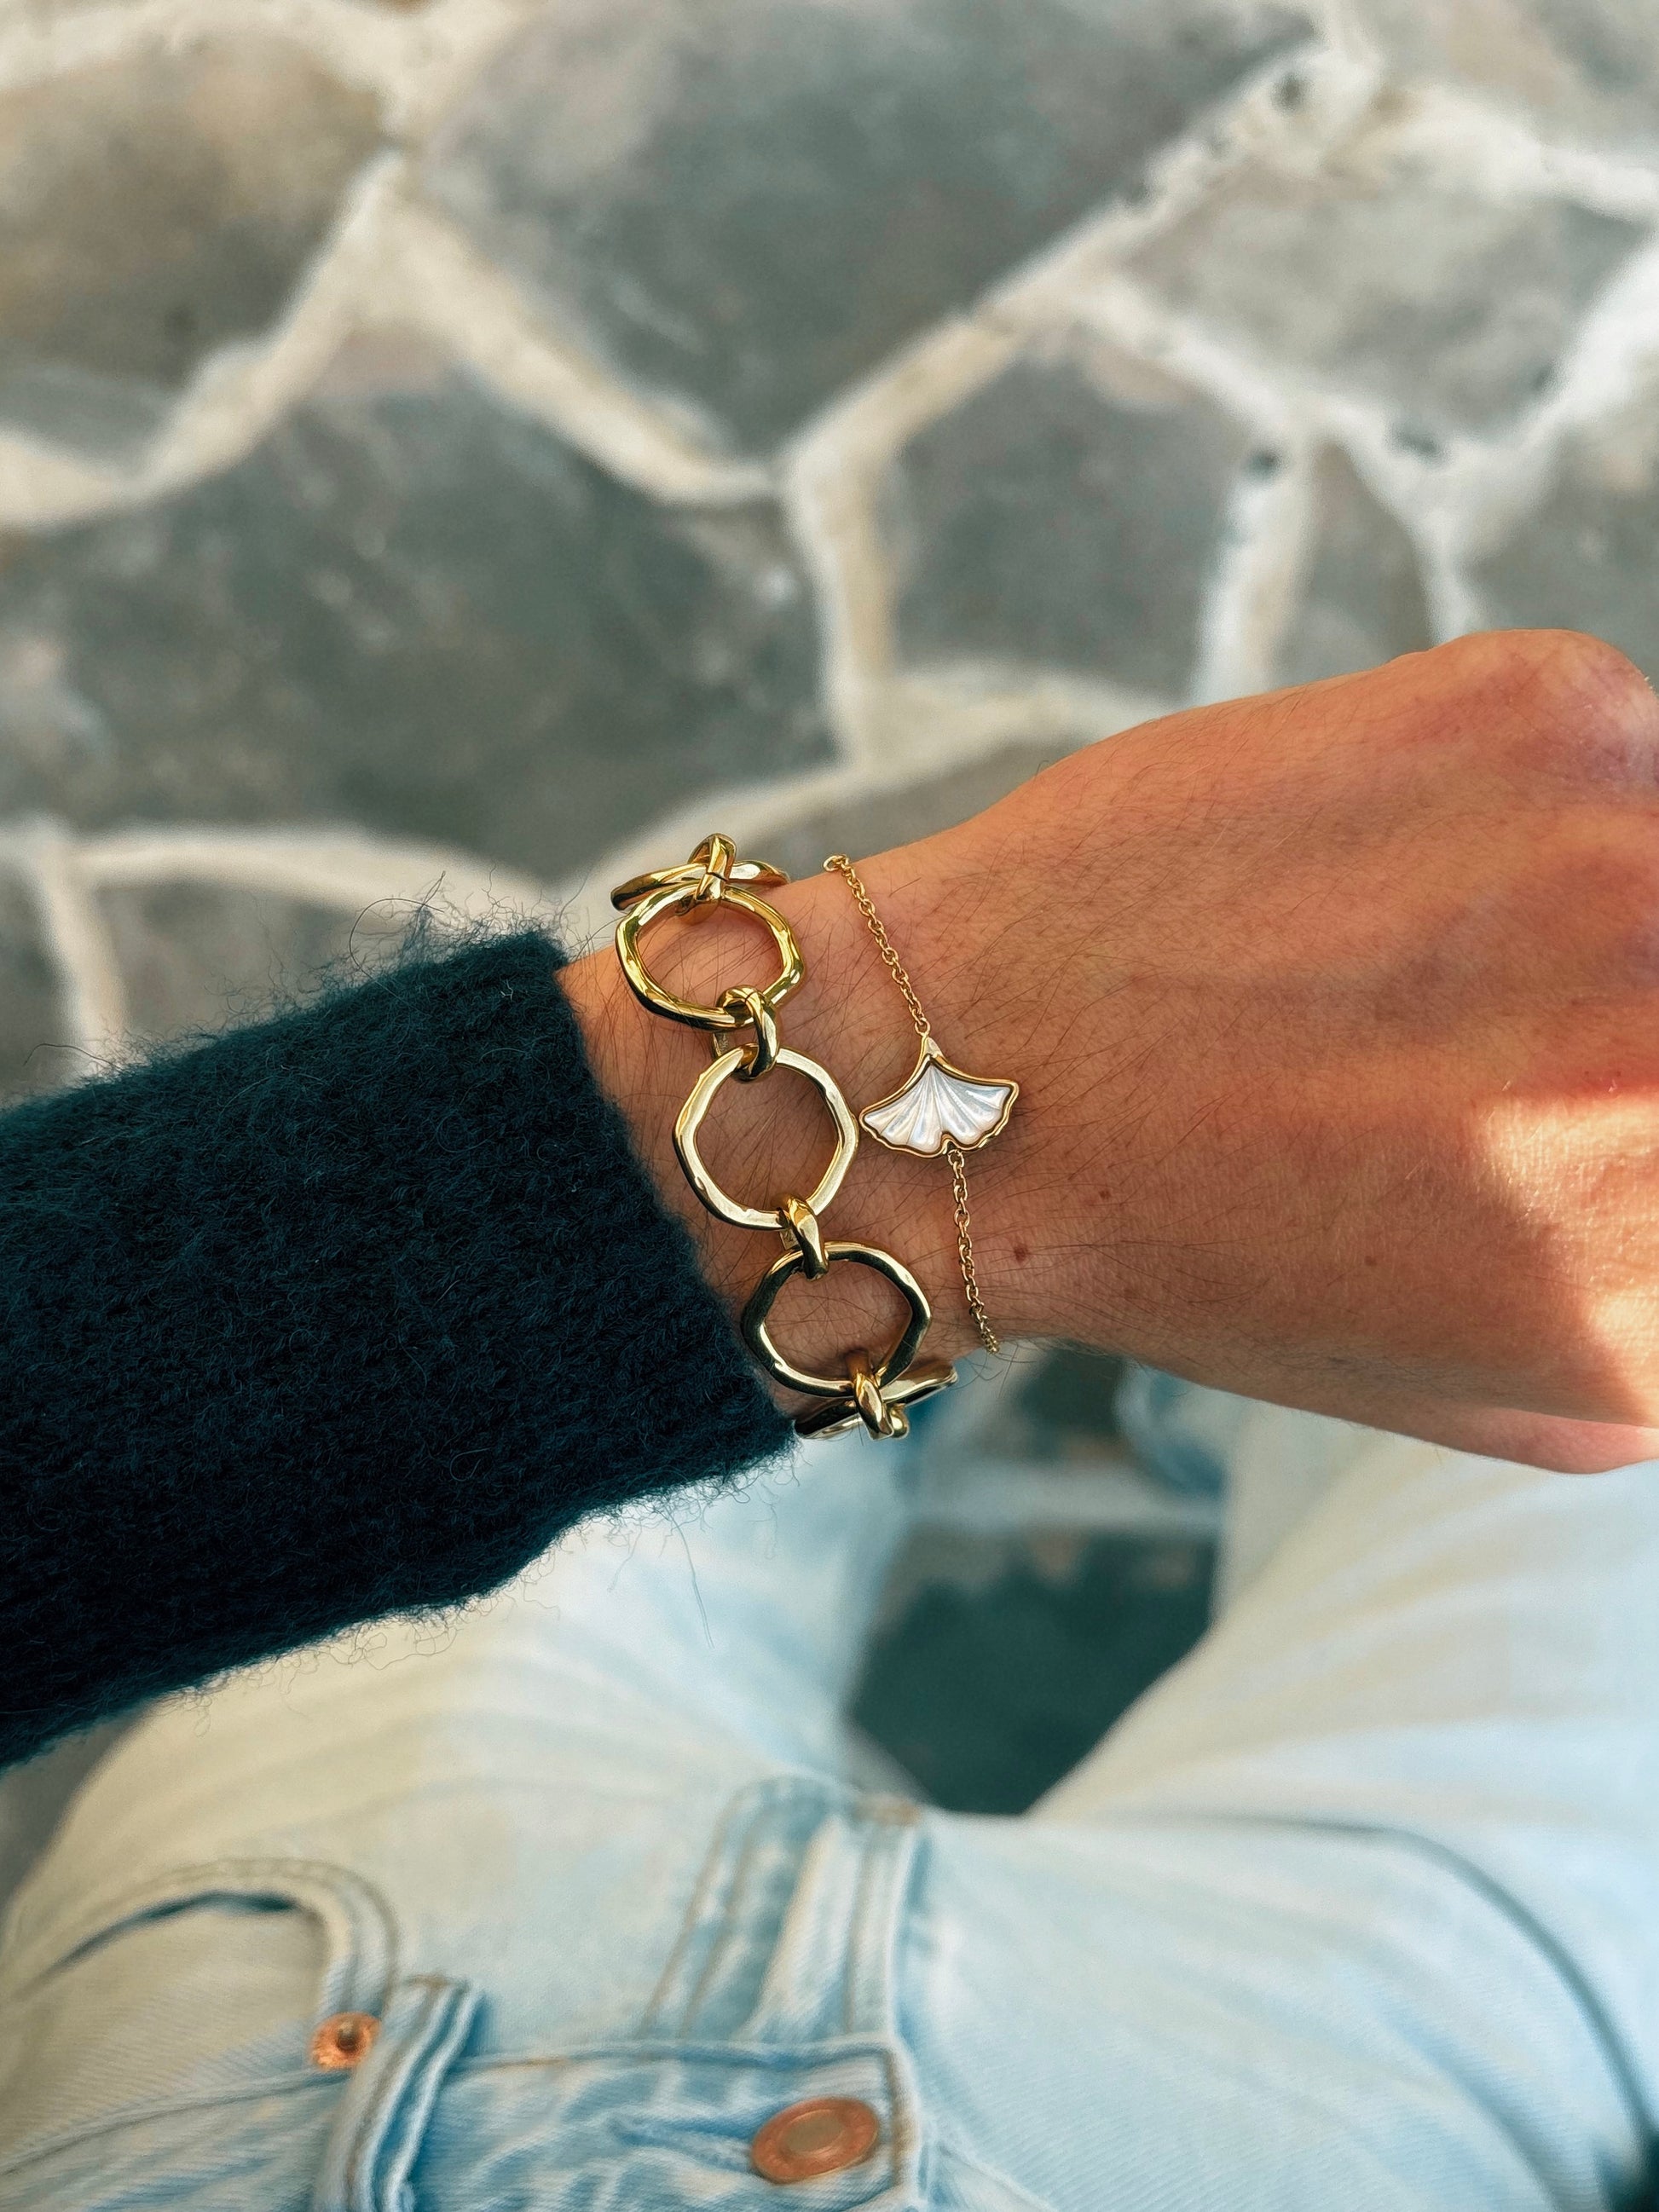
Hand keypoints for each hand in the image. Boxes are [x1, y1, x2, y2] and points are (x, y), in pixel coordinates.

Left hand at [566, 630, 1658, 1471]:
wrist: (970, 1083)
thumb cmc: (1235, 1257)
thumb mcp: (1550, 1385)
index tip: (1641, 1092)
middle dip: (1641, 1013)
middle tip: (1556, 1025)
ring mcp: (1632, 847)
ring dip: (1625, 911)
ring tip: (1479, 961)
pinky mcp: (1544, 698)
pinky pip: (1646, 754)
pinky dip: (1578, 809)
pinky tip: (1423, 872)